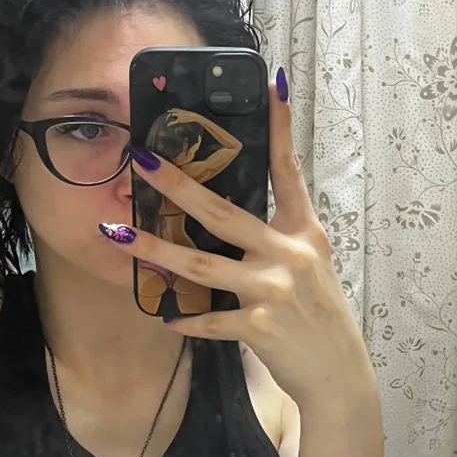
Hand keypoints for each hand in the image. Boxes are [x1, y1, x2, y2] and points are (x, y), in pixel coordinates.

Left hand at [101, 83, 376, 410]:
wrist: (339, 374)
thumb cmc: (321, 318)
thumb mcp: (312, 267)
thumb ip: (280, 239)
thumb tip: (232, 217)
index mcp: (304, 232)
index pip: (289, 169)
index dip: (280, 126)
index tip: (272, 83)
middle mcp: (289, 254)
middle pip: (222, 211)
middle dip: (176, 184)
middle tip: (141, 159)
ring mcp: (273, 290)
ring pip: (201, 263)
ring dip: (154, 248)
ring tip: (116, 235)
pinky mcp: (259, 327)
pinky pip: (209, 319)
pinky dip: (186, 318)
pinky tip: (165, 315)